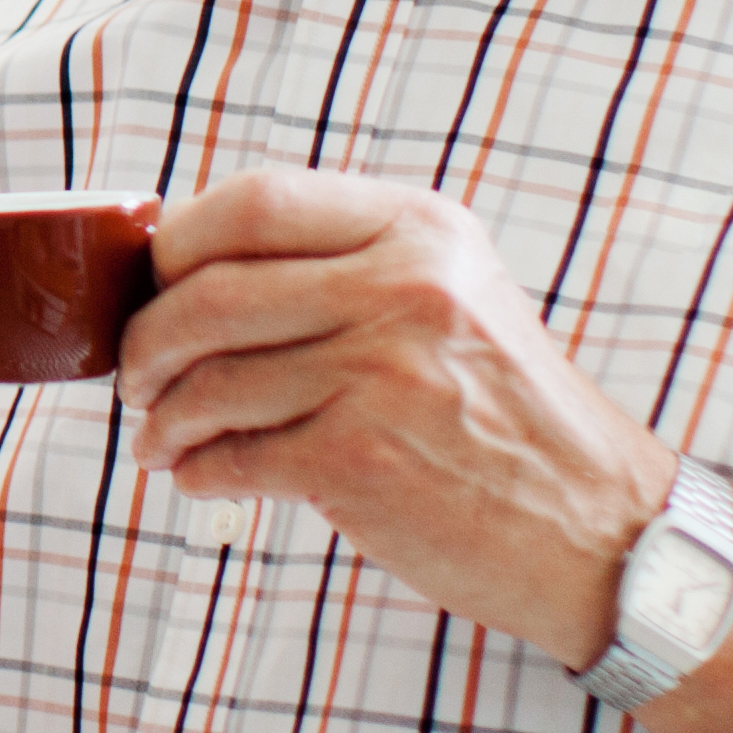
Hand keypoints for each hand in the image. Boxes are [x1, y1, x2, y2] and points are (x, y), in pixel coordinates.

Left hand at [119, 166, 675, 666]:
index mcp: (419, 228)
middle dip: (145, 340)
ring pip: (208, 379)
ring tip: (159, 438)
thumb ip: (340, 266)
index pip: (252, 202)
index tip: (150, 284)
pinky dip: (197, 469)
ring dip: (161, 418)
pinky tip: (201, 476)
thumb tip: (182, 263)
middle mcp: (405, 287)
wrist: (600, 530)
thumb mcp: (449, 296)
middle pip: (210, 291)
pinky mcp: (361, 462)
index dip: (176, 244)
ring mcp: (383, 374)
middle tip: (133, 377)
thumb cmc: (502, 416)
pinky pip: (231, 455)